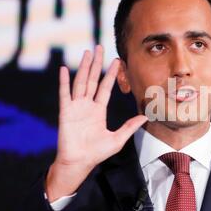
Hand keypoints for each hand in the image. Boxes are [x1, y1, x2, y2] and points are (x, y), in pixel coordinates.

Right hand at [46, 45, 146, 201]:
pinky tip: (65, 69)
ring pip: (80, 82)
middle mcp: (87, 106)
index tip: (116, 61)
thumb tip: (146, 117)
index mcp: (98, 111)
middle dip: (96, 64)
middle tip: (99, 47)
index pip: (105, 88)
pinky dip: (64, 81)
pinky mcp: (66, 112)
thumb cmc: (97, 153)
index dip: (110, 74)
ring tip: (87, 52)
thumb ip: (130, 126)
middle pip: (92, 80)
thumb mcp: (118, 139)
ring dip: (83, 67)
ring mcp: (76, 107)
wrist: (79, 163)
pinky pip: (65, 94)